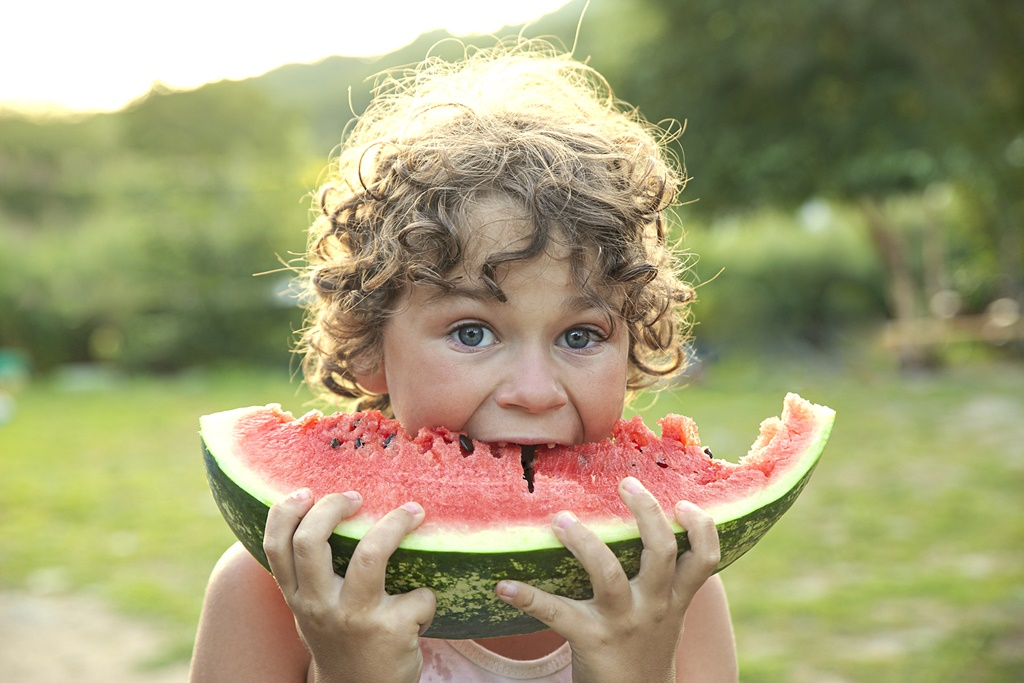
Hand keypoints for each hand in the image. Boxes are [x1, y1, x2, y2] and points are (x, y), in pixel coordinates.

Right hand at [263, 489, 435, 682]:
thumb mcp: (313, 609)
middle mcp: (319, 606)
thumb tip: (322, 510)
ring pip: (369, 555)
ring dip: (395, 524)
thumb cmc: (341, 639)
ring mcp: (354, 618)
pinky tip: (422, 607)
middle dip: (334, 506)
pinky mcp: (391, 631)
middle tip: (357, 496)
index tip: (308, 492)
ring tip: (412, 512)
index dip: (287, 511)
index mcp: (297, 597)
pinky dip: (427, 595)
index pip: (275, 546)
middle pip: (312, 541)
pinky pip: (419, 594)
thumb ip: (310, 573)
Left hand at [495, 477, 720, 682]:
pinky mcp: (590, 639)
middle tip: (626, 483)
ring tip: (562, 519)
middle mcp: (654, 606)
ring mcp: (622, 622)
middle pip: (661, 551)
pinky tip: (505, 587)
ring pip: (608, 574)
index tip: (683, 501)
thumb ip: (665, 578)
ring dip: (584, 543)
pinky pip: (556, 614)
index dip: (701, 527)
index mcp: (674, 598)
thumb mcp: (667, 614)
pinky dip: (529, 598)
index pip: (704, 559)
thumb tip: (652, 522)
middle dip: (647, 512)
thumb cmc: (645, 647)